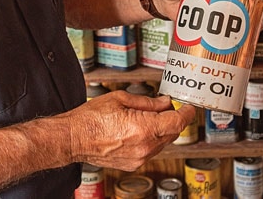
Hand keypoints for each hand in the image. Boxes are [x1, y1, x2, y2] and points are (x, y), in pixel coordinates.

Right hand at [66, 92, 195, 169]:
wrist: (73, 138)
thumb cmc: (90, 119)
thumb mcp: (120, 99)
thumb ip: (147, 102)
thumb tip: (164, 102)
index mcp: (143, 128)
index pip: (177, 122)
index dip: (186, 112)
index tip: (189, 107)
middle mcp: (145, 147)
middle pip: (173, 133)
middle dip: (172, 119)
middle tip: (166, 106)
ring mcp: (139, 158)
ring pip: (163, 143)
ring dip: (161, 130)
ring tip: (147, 117)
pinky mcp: (133, 164)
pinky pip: (151, 151)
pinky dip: (150, 140)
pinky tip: (138, 130)